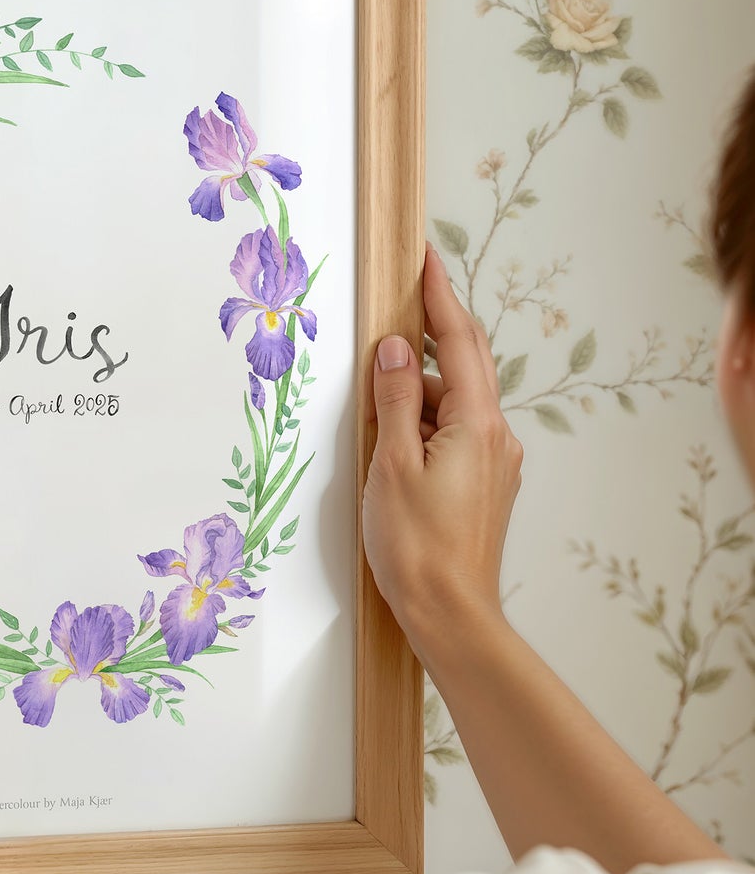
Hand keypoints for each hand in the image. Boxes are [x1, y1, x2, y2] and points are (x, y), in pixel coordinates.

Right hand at [362, 244, 522, 654]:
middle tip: (400, 305)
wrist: (450, 613)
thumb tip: (395, 348)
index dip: (439, 297)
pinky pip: (454, 433)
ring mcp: (493, 463)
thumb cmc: (417, 546)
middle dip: (432, 335)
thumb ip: (395, 398)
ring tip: (378, 399)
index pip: (460, 342)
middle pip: (464, 367)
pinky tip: (395, 437)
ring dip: (420, 391)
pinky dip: (425, 421)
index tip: (425, 260)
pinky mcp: (482, 485)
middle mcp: (496, 437)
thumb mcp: (393, 463)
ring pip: (455, 404)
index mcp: (477, 424)